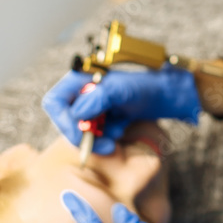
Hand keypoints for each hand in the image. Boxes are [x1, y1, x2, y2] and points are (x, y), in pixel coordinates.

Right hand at [42, 65, 201, 153]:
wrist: (166, 95)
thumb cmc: (146, 86)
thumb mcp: (122, 90)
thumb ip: (99, 98)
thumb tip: (77, 114)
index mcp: (81, 79)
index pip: (55, 102)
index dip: (63, 121)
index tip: (82, 134)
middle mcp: (82, 92)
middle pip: (66, 120)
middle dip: (84, 135)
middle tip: (106, 143)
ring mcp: (91, 107)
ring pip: (80, 132)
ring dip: (97, 138)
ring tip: (118, 132)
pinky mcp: (101, 119)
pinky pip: (93, 136)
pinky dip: (105, 138)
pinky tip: (121, 129)